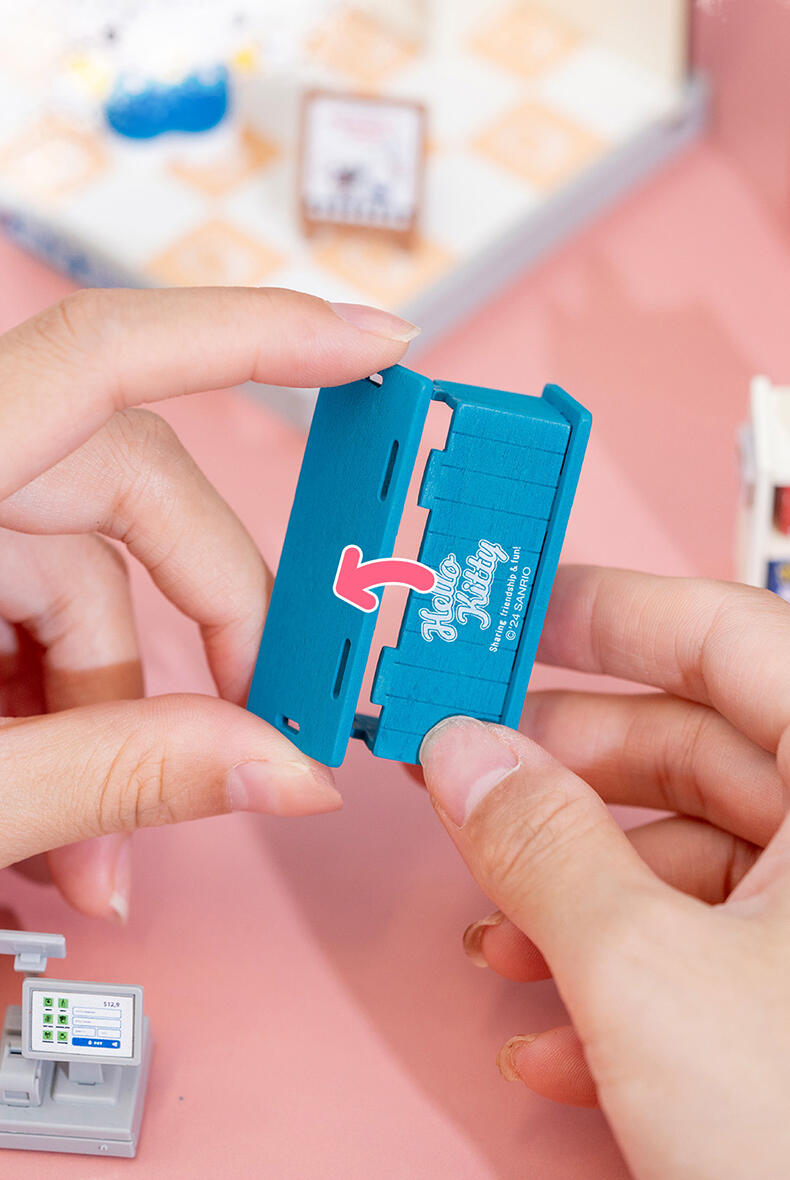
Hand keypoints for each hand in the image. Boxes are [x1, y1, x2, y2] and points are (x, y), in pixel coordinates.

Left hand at [0, 287, 416, 919]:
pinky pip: (30, 603)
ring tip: (101, 849)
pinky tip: (54, 816)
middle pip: (133, 492)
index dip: (254, 335)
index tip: (374, 344)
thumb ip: (116, 775)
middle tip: (259, 733)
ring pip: (84, 568)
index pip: (107, 357)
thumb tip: (285, 772)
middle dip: (214, 621)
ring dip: (120, 707)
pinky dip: (63, 703)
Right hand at [419, 566, 789, 1179]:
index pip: (726, 636)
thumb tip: (461, 752)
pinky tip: (551, 1033)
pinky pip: (712, 945)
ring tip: (494, 937)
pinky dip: (623, 974)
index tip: (513, 613)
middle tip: (463, 778)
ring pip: (691, 859)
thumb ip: (542, 842)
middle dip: (563, 775)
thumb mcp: (651, 979)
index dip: (608, 612)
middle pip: (694, 749)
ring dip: (577, 894)